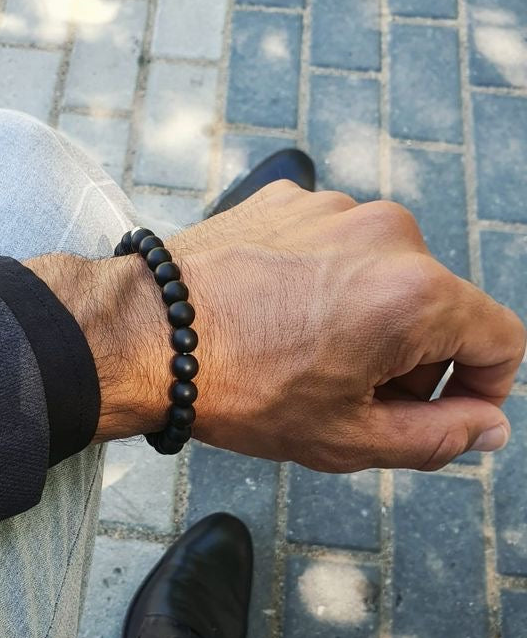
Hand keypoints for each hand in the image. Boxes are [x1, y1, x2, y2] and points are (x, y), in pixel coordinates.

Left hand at [30, 182, 525, 471]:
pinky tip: (281, 316)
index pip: (500, 340)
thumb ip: (439, 437)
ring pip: (390, 274)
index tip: (442, 412)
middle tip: (356, 396)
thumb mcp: (348, 438)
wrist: (146, 332)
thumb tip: (488, 426)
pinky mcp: (294, 199)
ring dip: (372, 319)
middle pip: (443, 307)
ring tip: (308, 355)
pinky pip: (339, 246)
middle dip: (416, 360)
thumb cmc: (240, 388)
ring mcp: (337, 208)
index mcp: (415, 293)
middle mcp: (388, 234)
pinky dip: (329, 283)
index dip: (481, 388)